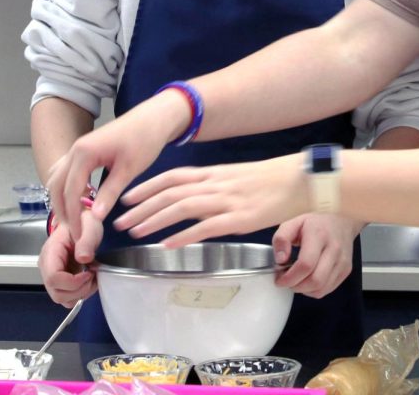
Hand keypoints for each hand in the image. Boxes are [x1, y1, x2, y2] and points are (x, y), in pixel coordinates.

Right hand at [38, 214, 101, 307]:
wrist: (81, 223)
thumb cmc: (83, 223)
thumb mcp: (89, 225)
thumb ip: (86, 240)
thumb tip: (84, 258)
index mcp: (51, 253)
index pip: (53, 278)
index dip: (73, 282)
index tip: (89, 272)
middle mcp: (47, 267)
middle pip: (57, 294)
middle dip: (79, 290)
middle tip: (93, 276)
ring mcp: (52, 276)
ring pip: (62, 299)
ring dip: (81, 293)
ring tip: (92, 277)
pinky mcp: (60, 282)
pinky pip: (68, 297)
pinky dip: (80, 293)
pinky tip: (89, 280)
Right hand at [46, 93, 185, 239]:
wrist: (153, 118)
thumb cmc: (144, 140)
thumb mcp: (128, 170)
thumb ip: (109, 193)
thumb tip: (95, 217)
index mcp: (83, 154)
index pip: (70, 192)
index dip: (74, 216)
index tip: (79, 235)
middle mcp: (75, 150)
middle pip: (57, 185)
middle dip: (63, 210)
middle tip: (73, 231)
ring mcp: (77, 148)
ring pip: (58, 178)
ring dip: (62, 198)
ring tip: (73, 219)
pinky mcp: (84, 149)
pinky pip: (66, 171)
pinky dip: (67, 187)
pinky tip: (78, 199)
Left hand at [113, 155, 310, 247]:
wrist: (299, 181)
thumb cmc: (271, 181)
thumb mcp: (237, 178)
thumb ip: (214, 189)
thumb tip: (193, 203)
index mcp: (214, 174)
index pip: (172, 177)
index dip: (147, 186)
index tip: (127, 196)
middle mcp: (215, 185)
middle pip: (170, 193)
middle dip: (141, 207)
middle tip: (119, 220)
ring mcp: (226, 201)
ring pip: (181, 207)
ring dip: (154, 220)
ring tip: (134, 232)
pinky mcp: (239, 219)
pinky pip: (205, 227)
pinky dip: (183, 235)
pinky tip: (167, 244)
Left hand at [272, 213, 362, 298]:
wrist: (342, 220)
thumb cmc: (316, 222)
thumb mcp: (294, 223)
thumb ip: (281, 239)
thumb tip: (280, 259)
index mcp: (319, 235)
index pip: (306, 264)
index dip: (290, 277)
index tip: (279, 279)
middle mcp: (334, 249)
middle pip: (315, 280)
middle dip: (296, 286)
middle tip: (286, 281)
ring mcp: (342, 261)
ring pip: (321, 288)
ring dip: (304, 290)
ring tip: (296, 280)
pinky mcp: (346, 270)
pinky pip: (327, 289)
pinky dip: (314, 290)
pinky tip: (308, 279)